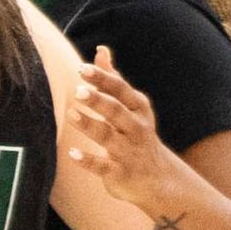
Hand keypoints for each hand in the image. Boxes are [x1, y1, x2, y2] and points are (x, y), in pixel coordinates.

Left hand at [66, 44, 188, 213]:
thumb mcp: (131, 106)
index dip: (102, 79)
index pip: (120, 90)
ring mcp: (128, 151)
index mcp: (137, 109)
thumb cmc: (137, 135)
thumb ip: (113, 79)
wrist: (159, 179)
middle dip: (98, 100)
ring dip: (90, 125)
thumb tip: (100, 50)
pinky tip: (73, 154)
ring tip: (71, 114)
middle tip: (79, 91)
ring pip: (107, 136)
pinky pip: (103, 166)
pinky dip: (88, 161)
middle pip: (116, 111)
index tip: (82, 68)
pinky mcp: (120, 173)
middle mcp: (135, 128)